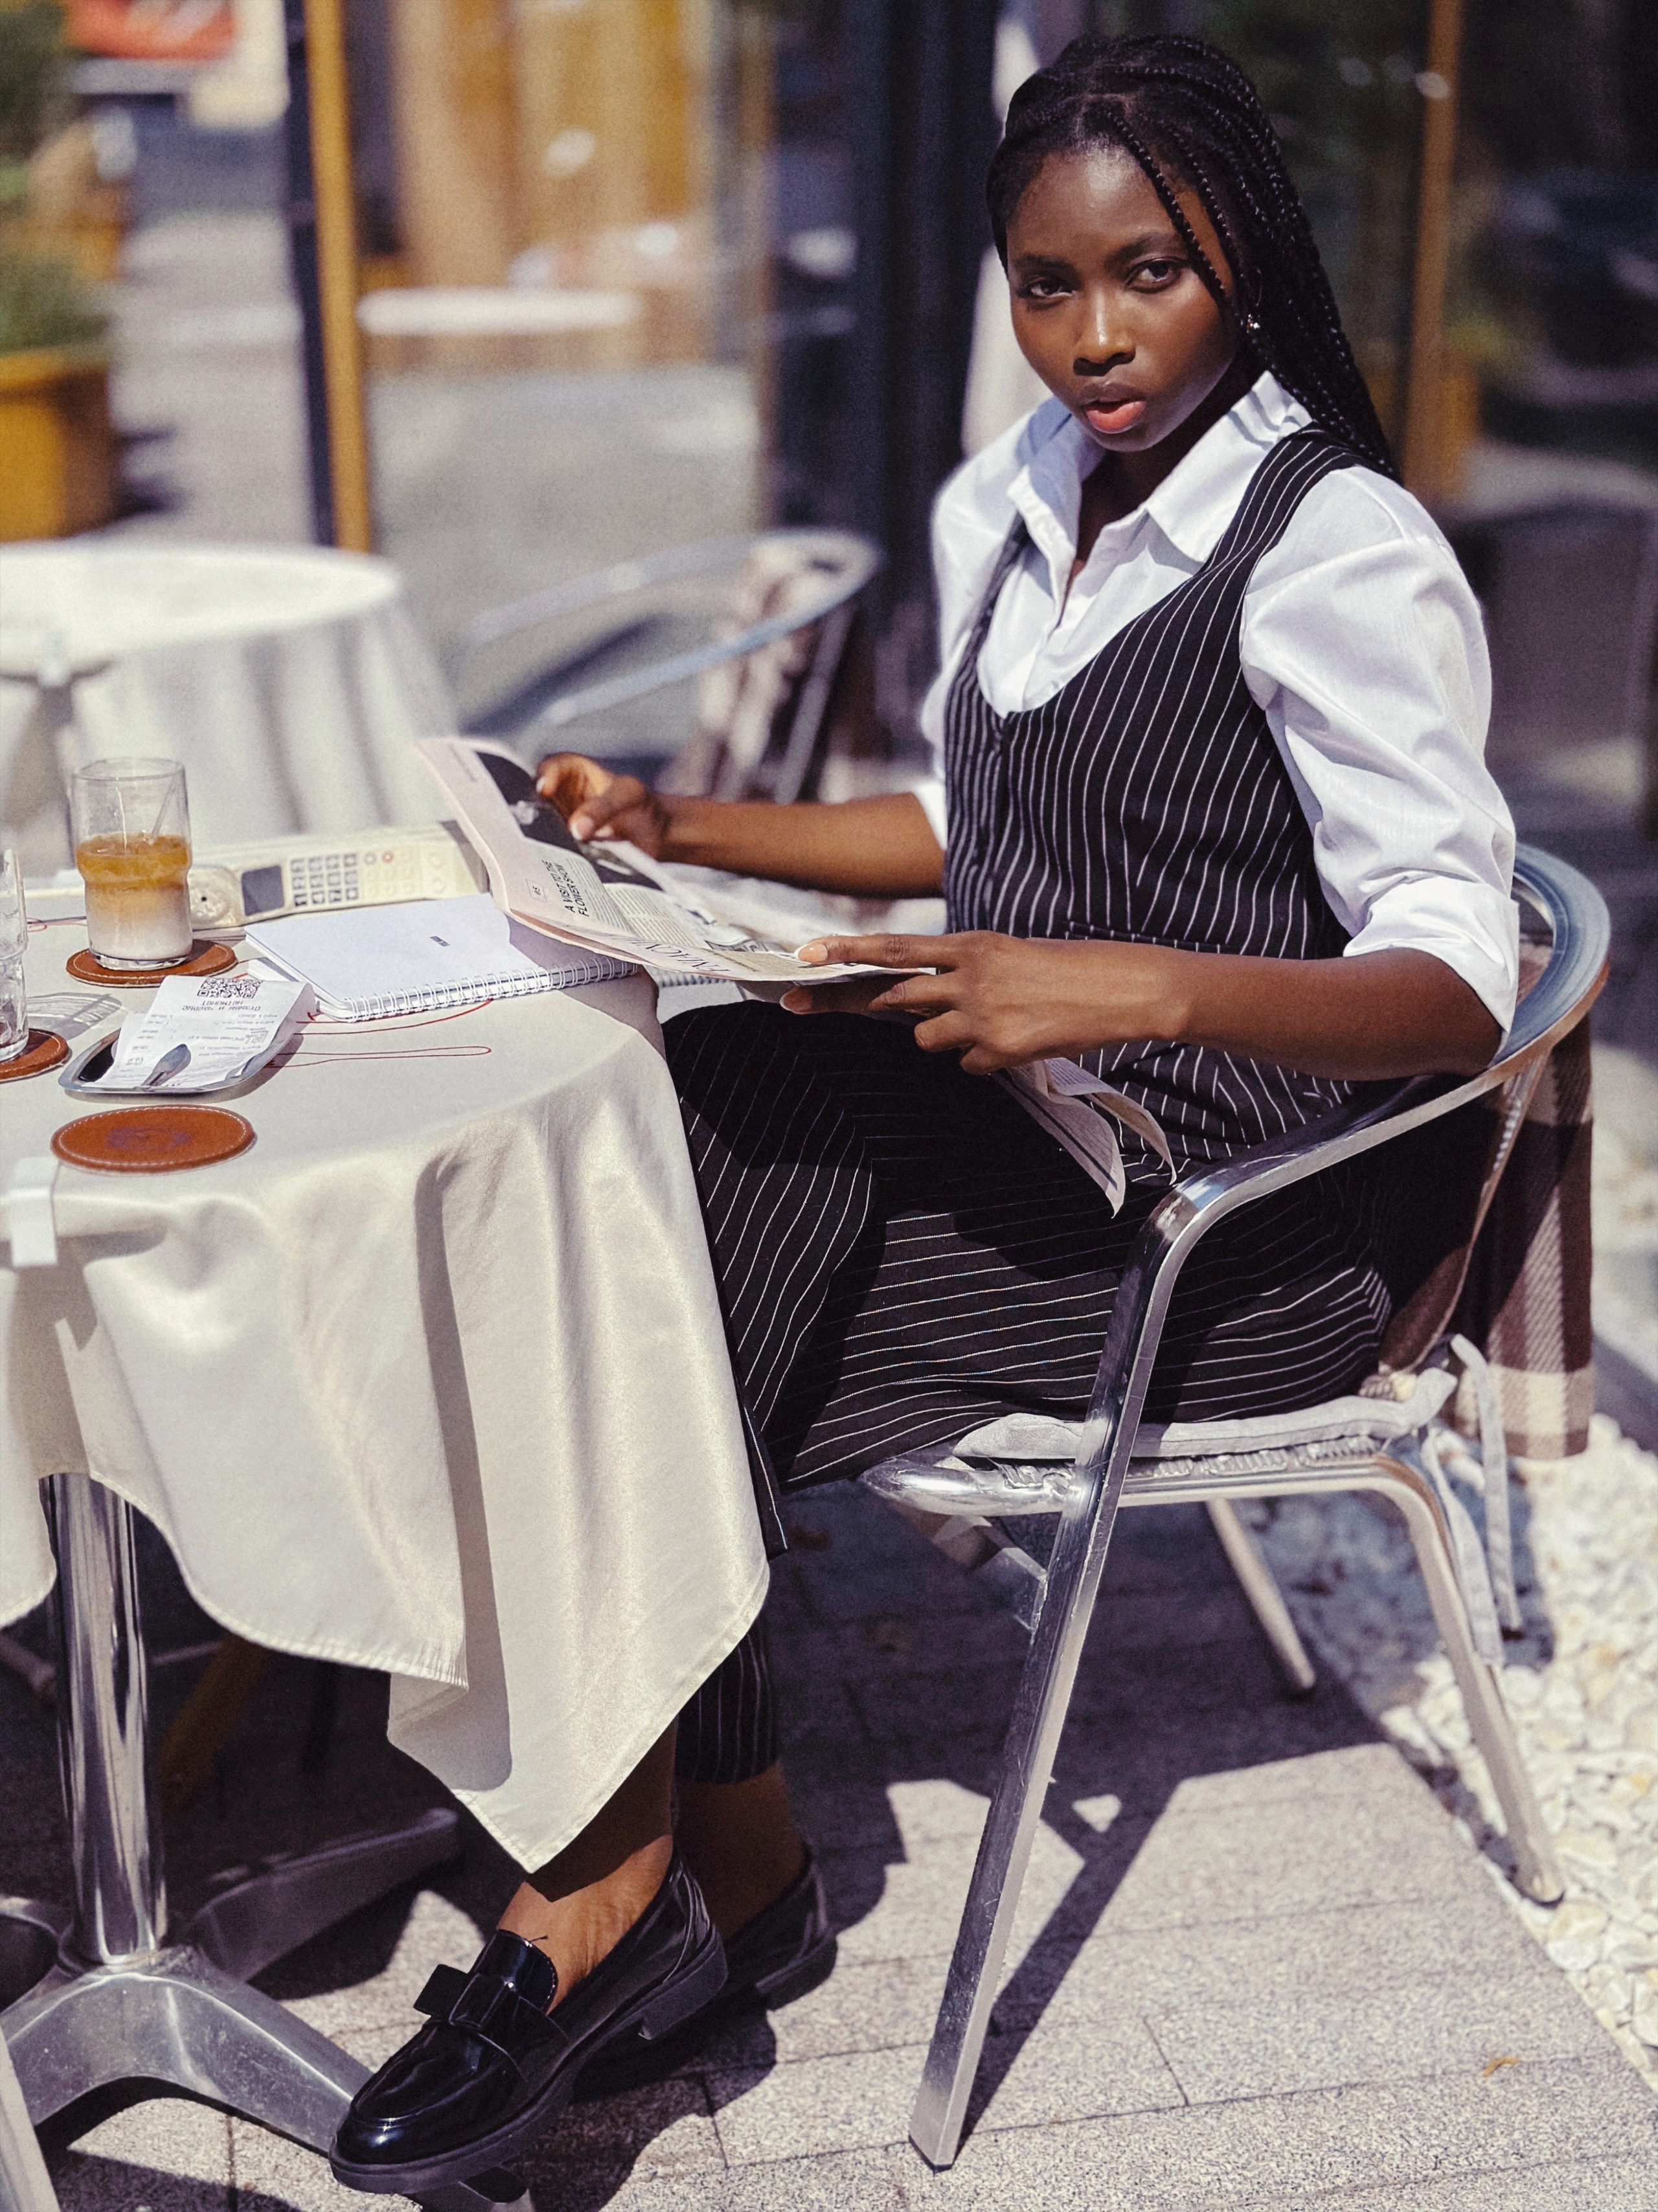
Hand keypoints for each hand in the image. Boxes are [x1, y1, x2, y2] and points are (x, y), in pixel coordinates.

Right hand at [536, 754, 675, 855]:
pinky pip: (552, 846)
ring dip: (541, 835)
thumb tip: (578, 827)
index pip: (551, 767)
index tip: (545, 790)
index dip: (545, 776)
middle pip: (536, 798)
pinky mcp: (566, 843)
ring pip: (540, 824)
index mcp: (575, 770)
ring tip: (546, 845)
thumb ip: (602, 808)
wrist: (657, 834)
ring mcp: (562, 819)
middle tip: (536, 824)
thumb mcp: (627, 798)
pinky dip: (552, 852)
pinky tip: (555, 860)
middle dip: (533, 810)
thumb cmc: (642, 805)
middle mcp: (563, 793)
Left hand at [780, 931, 1173, 1074]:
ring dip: (941, 1038)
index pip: (896, 948)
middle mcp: (970, 977)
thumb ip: (963, 970)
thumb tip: (920, 997)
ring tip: (990, 1025)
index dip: (847, 950)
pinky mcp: (1000, 1050)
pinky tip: (1020, 1043)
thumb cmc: (1068, 970)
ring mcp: (983, 1016)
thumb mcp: (1009, 956)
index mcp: (973, 944)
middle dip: (844, 1002)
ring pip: (925, 1039)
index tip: (804, 952)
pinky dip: (984, 1060)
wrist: (1123, 989)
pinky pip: (968, 1065)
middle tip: (793, 1002)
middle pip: (891, 996)